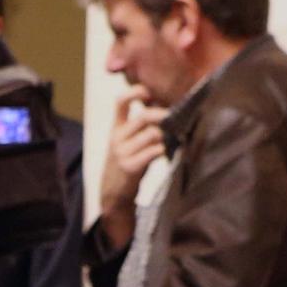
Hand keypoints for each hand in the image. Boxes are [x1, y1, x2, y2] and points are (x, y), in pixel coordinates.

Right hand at [99, 88, 167, 249]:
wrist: (112, 194)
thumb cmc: (126, 163)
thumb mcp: (126, 142)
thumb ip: (139, 126)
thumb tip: (166, 107)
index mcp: (116, 128)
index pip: (121, 102)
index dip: (136, 93)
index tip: (149, 94)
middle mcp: (117, 138)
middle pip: (145, 117)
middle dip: (164, 116)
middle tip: (175, 119)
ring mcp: (122, 153)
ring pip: (153, 134)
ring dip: (166, 136)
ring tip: (172, 139)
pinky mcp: (130, 167)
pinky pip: (154, 151)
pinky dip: (164, 150)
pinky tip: (167, 153)